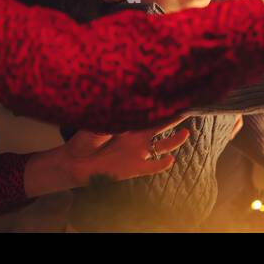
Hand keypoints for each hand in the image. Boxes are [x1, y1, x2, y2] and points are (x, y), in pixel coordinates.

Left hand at [63, 116, 192, 185]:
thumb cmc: (83, 141)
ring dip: (175, 140)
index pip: (148, 113)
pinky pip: (152, 166)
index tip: (172, 95)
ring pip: (162, 146)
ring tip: (185, 133)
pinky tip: (170, 159)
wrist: (75, 164)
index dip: (160, 105)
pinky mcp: (134, 168)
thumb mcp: (95, 125)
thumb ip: (109, 120)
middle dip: (174, 118)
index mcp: (128, 124)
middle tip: (187, 110)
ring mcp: (138, 153)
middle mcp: (137, 137)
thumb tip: (123, 111)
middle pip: (161, 126)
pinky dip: (161, 164)